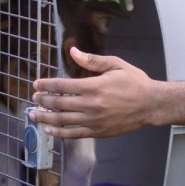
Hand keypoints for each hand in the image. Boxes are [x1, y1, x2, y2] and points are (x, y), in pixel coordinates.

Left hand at [28, 48, 158, 139]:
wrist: (151, 104)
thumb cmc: (134, 83)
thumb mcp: (115, 65)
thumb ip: (92, 60)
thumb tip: (73, 51)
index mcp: (94, 86)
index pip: (62, 86)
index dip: (47, 85)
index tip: (36, 84)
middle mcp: (91, 105)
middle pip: (59, 104)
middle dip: (43, 101)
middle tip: (34, 98)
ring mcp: (94, 121)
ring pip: (63, 120)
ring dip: (46, 117)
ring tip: (34, 114)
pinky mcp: (98, 132)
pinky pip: (74, 134)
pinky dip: (60, 133)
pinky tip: (49, 130)